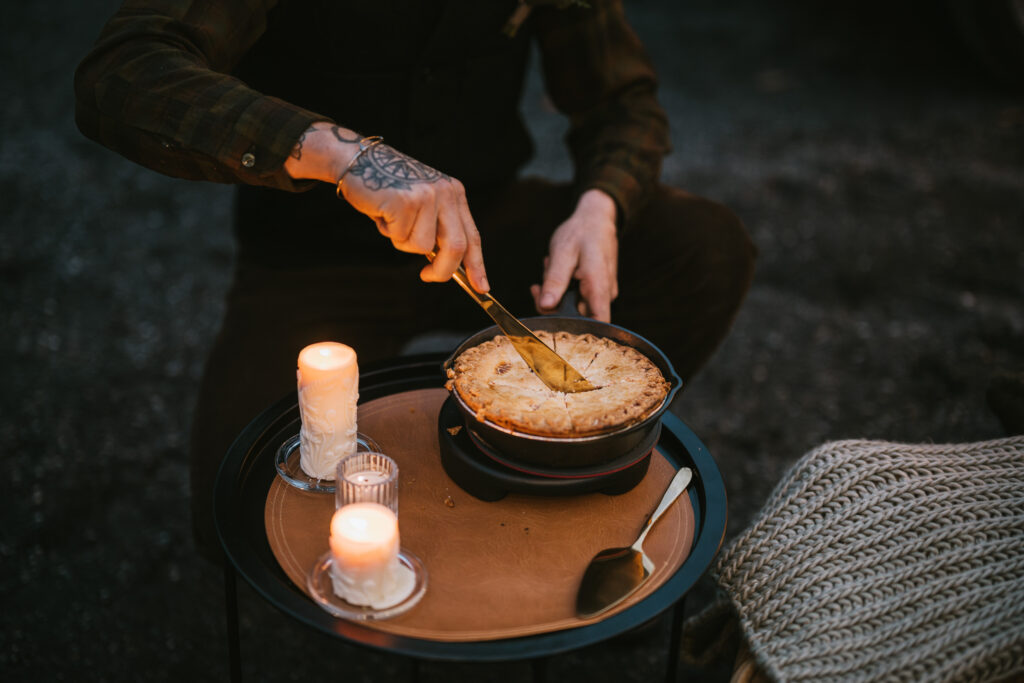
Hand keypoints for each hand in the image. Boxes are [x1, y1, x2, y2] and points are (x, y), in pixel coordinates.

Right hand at [285, 123, 487, 291]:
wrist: (357, 160)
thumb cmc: (388, 189)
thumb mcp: (423, 205)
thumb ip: (437, 229)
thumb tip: (449, 267)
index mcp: (454, 193)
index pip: (472, 236)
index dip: (477, 264)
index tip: (481, 287)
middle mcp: (445, 193)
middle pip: (456, 246)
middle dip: (442, 270)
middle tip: (426, 275)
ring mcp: (427, 196)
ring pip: (422, 246)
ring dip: (402, 242)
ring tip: (391, 220)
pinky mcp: (406, 202)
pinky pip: (400, 237)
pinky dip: (387, 231)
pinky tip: (382, 211)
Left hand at [530, 189, 618, 321]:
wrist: (596, 217)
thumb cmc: (581, 232)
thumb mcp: (562, 253)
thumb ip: (554, 280)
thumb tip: (545, 306)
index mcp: (599, 286)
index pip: (598, 324)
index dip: (577, 330)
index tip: (552, 320)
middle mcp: (604, 293)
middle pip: (578, 317)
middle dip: (554, 304)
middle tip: (540, 283)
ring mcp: (600, 292)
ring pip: (573, 306)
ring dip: (556, 291)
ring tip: (550, 265)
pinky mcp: (594, 289)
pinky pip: (575, 297)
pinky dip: (561, 285)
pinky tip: (556, 267)